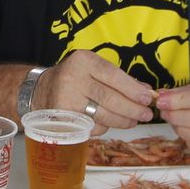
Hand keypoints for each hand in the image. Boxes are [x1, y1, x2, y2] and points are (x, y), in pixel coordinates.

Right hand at [34, 49, 155, 131]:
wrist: (42, 90)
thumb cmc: (75, 78)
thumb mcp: (94, 69)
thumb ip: (119, 78)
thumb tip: (146, 92)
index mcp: (83, 61)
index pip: (114, 76)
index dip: (133, 89)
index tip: (147, 98)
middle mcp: (73, 78)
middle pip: (110, 98)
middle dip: (132, 109)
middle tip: (146, 115)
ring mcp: (67, 100)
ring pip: (103, 115)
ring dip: (123, 121)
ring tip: (133, 121)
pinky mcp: (65, 118)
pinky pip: (93, 126)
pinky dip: (105, 127)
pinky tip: (108, 122)